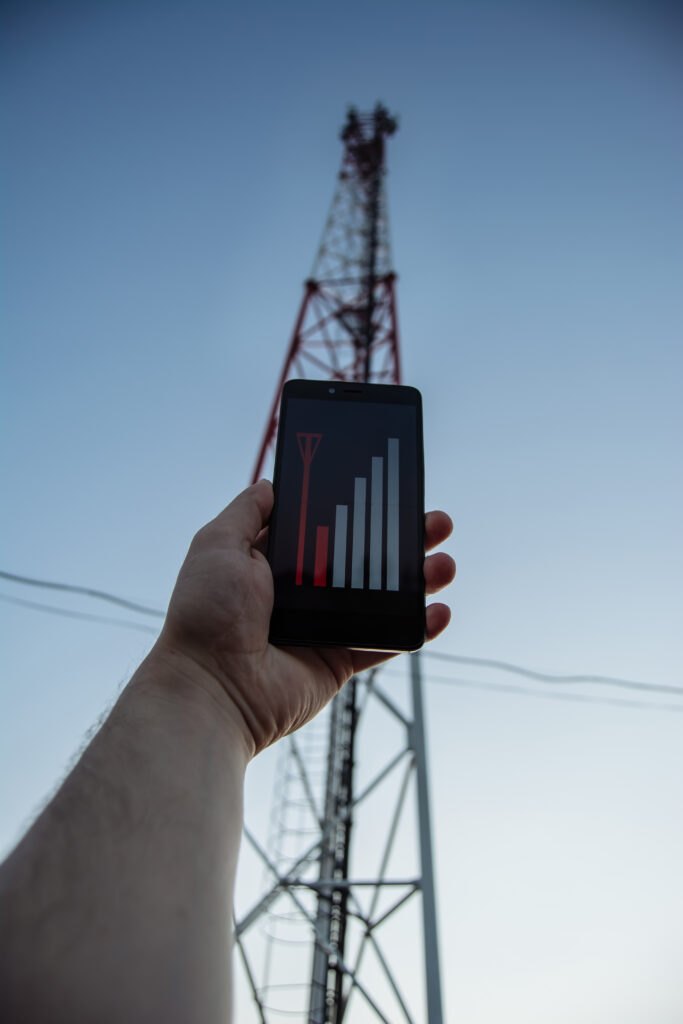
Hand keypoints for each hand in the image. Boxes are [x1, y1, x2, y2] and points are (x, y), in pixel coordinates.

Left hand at [155, 480, 454, 755]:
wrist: (213, 686)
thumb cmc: (207, 615)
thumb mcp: (218, 544)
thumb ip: (247, 511)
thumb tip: (273, 484)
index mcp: (275, 561)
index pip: (326, 525)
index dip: (358, 508)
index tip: (390, 488)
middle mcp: (303, 590)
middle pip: (364, 557)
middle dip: (403, 538)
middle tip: (434, 521)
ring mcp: (325, 625)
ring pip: (384, 597)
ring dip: (419, 579)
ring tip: (444, 563)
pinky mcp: (340, 660)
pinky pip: (386, 642)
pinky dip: (417, 629)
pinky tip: (440, 611)